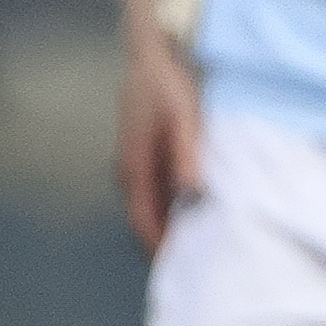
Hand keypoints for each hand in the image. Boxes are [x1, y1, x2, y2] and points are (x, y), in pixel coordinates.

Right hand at [114, 31, 204, 251]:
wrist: (151, 57)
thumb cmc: (168, 86)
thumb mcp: (184, 119)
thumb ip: (186, 155)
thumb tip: (190, 191)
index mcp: (134, 167)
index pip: (142, 221)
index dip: (158, 247)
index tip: (179, 269)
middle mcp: (128, 170)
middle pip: (143, 219)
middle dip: (164, 242)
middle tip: (194, 263)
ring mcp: (133, 163)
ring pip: (148, 206)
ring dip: (167, 224)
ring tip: (197, 243)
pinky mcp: (142, 155)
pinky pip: (153, 191)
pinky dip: (168, 206)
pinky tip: (191, 210)